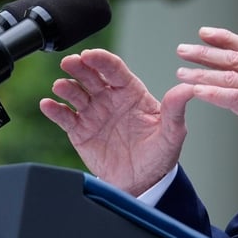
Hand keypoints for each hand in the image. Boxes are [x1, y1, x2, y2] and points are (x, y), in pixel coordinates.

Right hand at [39, 48, 193, 195]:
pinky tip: (48, 104)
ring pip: (76, 93)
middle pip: (92, 76)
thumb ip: (176, 109)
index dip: (102, 60)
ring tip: (61, 86)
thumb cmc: (160, 154)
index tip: (91, 55)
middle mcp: (110, 98)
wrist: (143, 182)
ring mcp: (93, 113)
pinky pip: (64, 117)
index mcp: (132, 92)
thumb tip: (188, 88)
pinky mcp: (79, 131)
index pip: (116, 70)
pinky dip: (54, 110)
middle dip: (80, 67)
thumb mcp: (173, 132)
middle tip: (70, 62)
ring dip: (67, 87)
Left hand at [175, 27, 237, 167]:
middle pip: (237, 58)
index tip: (204, 33)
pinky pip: (234, 97)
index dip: (226, 39)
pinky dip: (213, 92)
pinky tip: (195, 91)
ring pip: (231, 77)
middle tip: (182, 50)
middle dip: (206, 53)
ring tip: (181, 73)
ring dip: (202, 74)